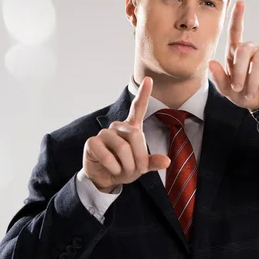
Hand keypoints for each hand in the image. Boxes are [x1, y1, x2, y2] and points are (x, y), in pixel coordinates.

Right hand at [82, 76, 170, 191]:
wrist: (106, 179)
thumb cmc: (125, 168)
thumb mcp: (141, 166)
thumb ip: (153, 162)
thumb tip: (166, 161)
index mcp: (131, 128)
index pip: (138, 108)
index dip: (143, 94)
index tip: (149, 79)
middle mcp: (117, 127)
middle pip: (134, 135)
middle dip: (139, 157)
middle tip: (138, 170)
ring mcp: (104, 133)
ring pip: (122, 147)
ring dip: (127, 165)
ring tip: (124, 170)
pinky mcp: (92, 142)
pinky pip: (107, 155)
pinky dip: (113, 167)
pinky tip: (112, 169)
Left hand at [209, 0, 258, 109]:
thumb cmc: (243, 93)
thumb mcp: (228, 90)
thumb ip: (219, 78)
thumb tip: (210, 62)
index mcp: (236, 53)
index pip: (235, 31)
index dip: (237, 17)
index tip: (240, 3)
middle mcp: (251, 49)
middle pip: (244, 50)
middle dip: (240, 73)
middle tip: (239, 89)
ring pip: (258, 59)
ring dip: (254, 79)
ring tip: (252, 91)